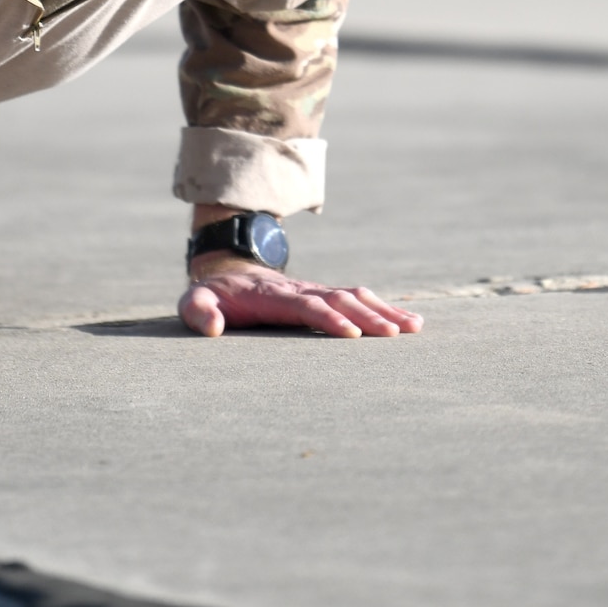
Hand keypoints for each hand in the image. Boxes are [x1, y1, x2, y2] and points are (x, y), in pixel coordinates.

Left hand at [180, 255, 423, 338]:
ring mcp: (317, 291)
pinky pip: (360, 299)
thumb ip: (199, 312)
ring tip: (414, 327)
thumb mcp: (193, 302)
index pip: (306, 306)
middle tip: (394, 335)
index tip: (351, 334)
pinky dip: (386, 308)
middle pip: (340, 300)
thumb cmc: (212, 296)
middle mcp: (301, 289)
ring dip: (384, 311)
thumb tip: (213, 328)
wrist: (229, 272)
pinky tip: (410, 322)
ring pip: (356, 296)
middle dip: (368, 317)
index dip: (328, 318)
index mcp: (273, 296)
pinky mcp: (327, 296)